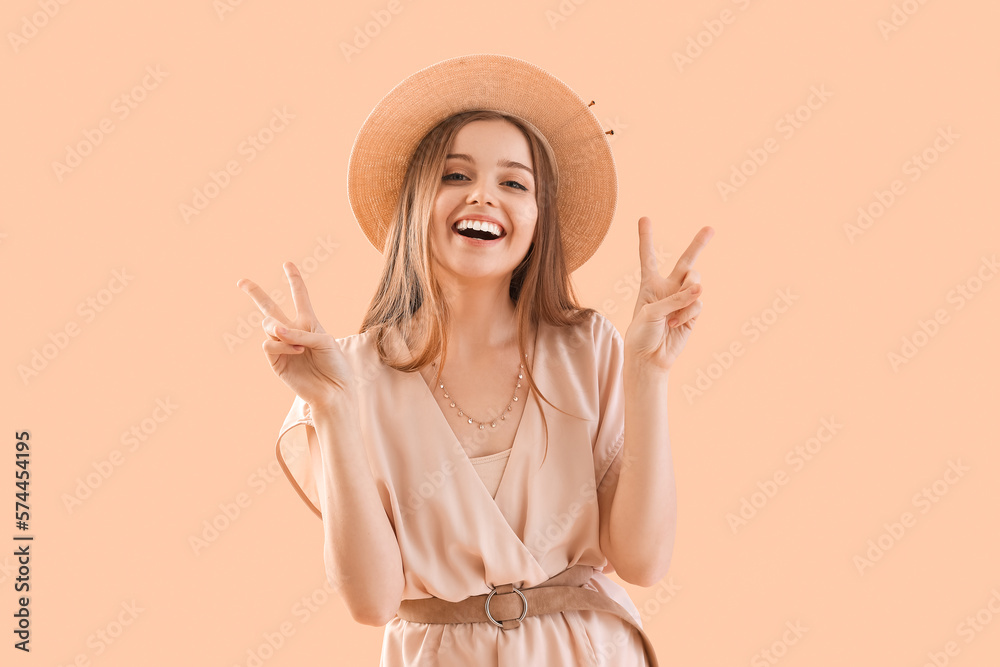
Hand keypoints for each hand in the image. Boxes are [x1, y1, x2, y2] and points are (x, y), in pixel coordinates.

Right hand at [236, 261, 355, 407]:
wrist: (333, 390)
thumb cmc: (335, 364)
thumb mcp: (325, 341)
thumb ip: (301, 332)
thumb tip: (274, 331)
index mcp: (308, 322)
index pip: (299, 297)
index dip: (294, 280)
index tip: (288, 264)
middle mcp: (292, 331)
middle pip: (269, 307)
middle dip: (255, 293)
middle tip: (241, 281)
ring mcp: (282, 345)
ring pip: (268, 324)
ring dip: (282, 331)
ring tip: (299, 346)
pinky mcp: (275, 361)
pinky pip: (268, 343)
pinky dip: (281, 344)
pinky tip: (296, 351)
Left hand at [625, 218, 713, 371]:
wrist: (649, 358)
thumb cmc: (641, 333)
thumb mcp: (650, 312)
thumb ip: (674, 298)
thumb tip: (700, 289)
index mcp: (649, 283)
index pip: (648, 257)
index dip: (646, 238)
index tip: (644, 218)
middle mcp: (668, 288)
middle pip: (686, 261)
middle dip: (698, 244)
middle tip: (710, 228)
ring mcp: (682, 300)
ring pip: (695, 283)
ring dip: (688, 293)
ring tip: (675, 310)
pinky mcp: (693, 313)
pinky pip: (697, 304)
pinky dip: (687, 313)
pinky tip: (675, 324)